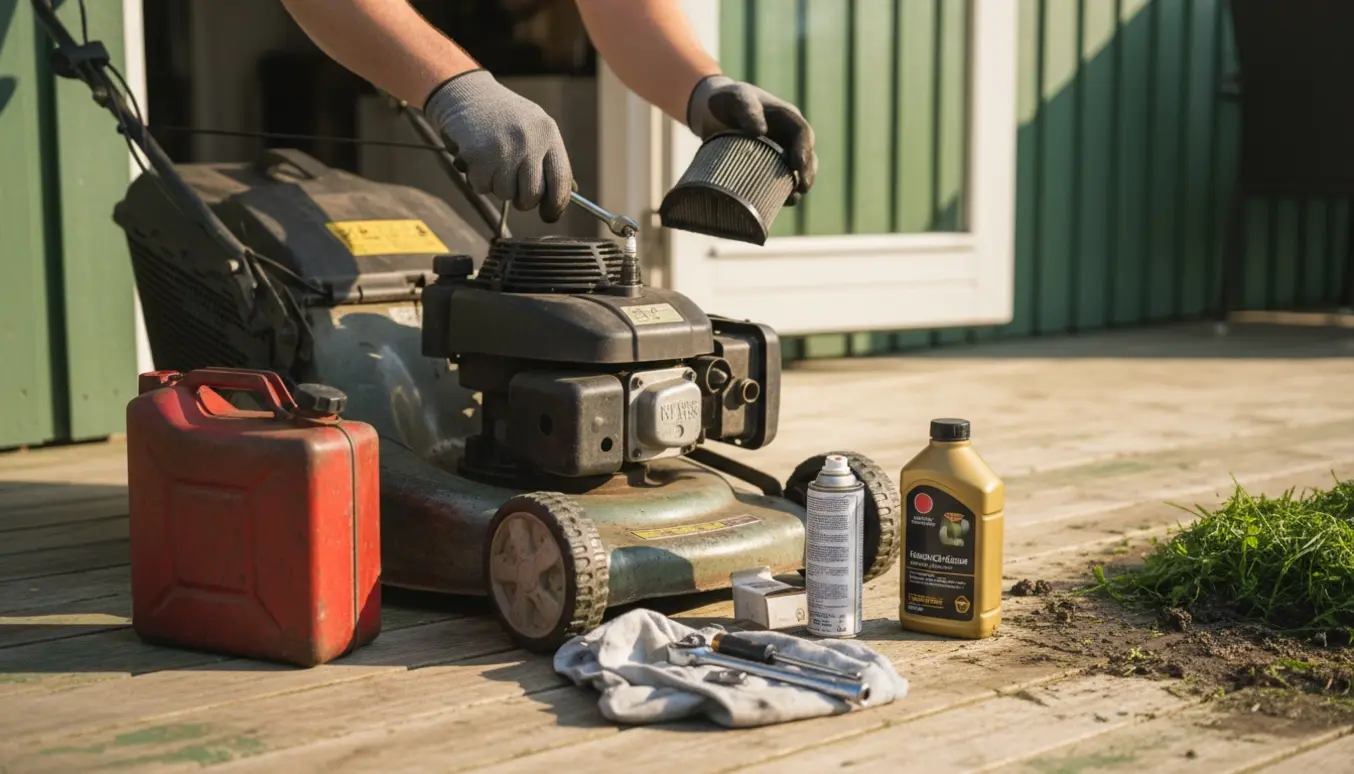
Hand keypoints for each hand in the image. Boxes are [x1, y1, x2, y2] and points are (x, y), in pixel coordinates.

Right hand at [423, 70, 571, 221]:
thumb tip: (557, 199)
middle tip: (515, 191)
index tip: (549, 215)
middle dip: (523, 200)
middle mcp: (529, 140)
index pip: (561, 179)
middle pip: (532, 194)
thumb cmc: (501, 116)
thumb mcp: (532, 127)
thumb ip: (546, 159)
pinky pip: (482, 187)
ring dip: (497, 186)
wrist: (465, 93)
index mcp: (548, 133)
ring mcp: (504, 148)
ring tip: (493, 163)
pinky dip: (478, 180)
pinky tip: (478, 160)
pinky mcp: (479, 155)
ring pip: (505, 194)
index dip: (556, 204)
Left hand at [686, 75, 817, 204]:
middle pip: (806, 155)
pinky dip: (781, 192)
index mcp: (785, 117)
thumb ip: (746, 108)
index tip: (799, 166)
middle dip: (807, 172)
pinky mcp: (767, 166)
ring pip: (796, 170)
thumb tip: (760, 132)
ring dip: (798, 185)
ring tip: (792, 199)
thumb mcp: (735, 98)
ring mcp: (778, 152)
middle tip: (803, 188)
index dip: (804, 150)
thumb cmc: (726, 101)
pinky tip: (777, 203)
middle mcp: (787, 136)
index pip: (802, 133)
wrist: (710, 112)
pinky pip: (779, 180)